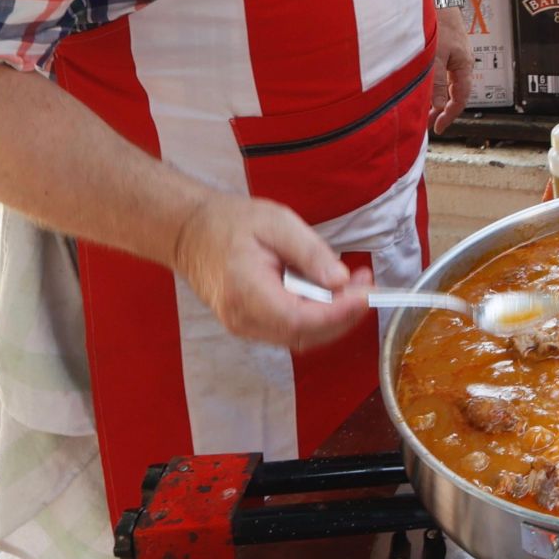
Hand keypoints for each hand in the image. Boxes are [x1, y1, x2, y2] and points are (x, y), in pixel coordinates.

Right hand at [172, 192, 372, 350]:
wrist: (191, 232)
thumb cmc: (231, 222)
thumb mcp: (277, 223)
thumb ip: (310, 252)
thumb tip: (340, 280)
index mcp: (246, 291)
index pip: (299, 318)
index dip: (338, 312)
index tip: (366, 295)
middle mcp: (243, 319)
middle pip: (304, 333)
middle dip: (343, 314)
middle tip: (367, 285)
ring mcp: (244, 326)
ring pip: (300, 336)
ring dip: (333, 316)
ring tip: (354, 285)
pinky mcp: (250, 325)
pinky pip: (290, 329)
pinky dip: (316, 315)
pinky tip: (329, 292)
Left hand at [430, 3, 471, 132]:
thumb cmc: (439, 23)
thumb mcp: (435, 57)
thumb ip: (436, 83)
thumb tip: (438, 107)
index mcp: (465, 66)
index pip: (461, 99)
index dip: (450, 115)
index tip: (438, 128)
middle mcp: (462, 63)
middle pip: (455, 94)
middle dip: (442, 110)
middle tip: (429, 124)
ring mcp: (455, 56)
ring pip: (448, 85)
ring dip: (437, 99)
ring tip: (424, 110)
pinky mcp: (447, 50)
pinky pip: (443, 74)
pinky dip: (434, 85)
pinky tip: (425, 89)